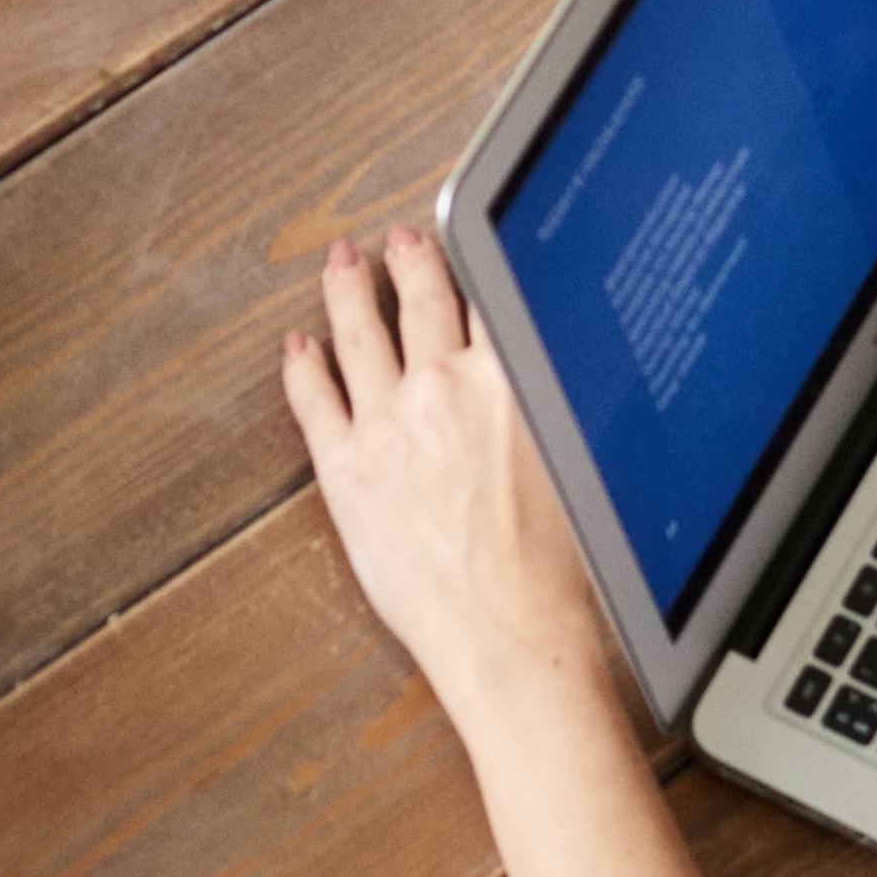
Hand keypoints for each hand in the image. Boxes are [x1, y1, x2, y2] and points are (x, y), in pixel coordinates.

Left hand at [283, 233, 620, 726]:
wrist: (512, 636)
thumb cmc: (558, 571)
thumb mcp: (577, 456)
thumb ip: (552, 396)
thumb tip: (544, 361)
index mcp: (511, 379)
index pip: (487, 295)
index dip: (470, 261)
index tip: (459, 240)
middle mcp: (444, 388)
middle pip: (421, 300)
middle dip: (410, 260)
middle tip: (399, 240)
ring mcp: (387, 425)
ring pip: (358, 334)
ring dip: (347, 290)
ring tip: (342, 263)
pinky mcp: (345, 469)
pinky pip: (312, 399)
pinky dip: (301, 365)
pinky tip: (299, 345)